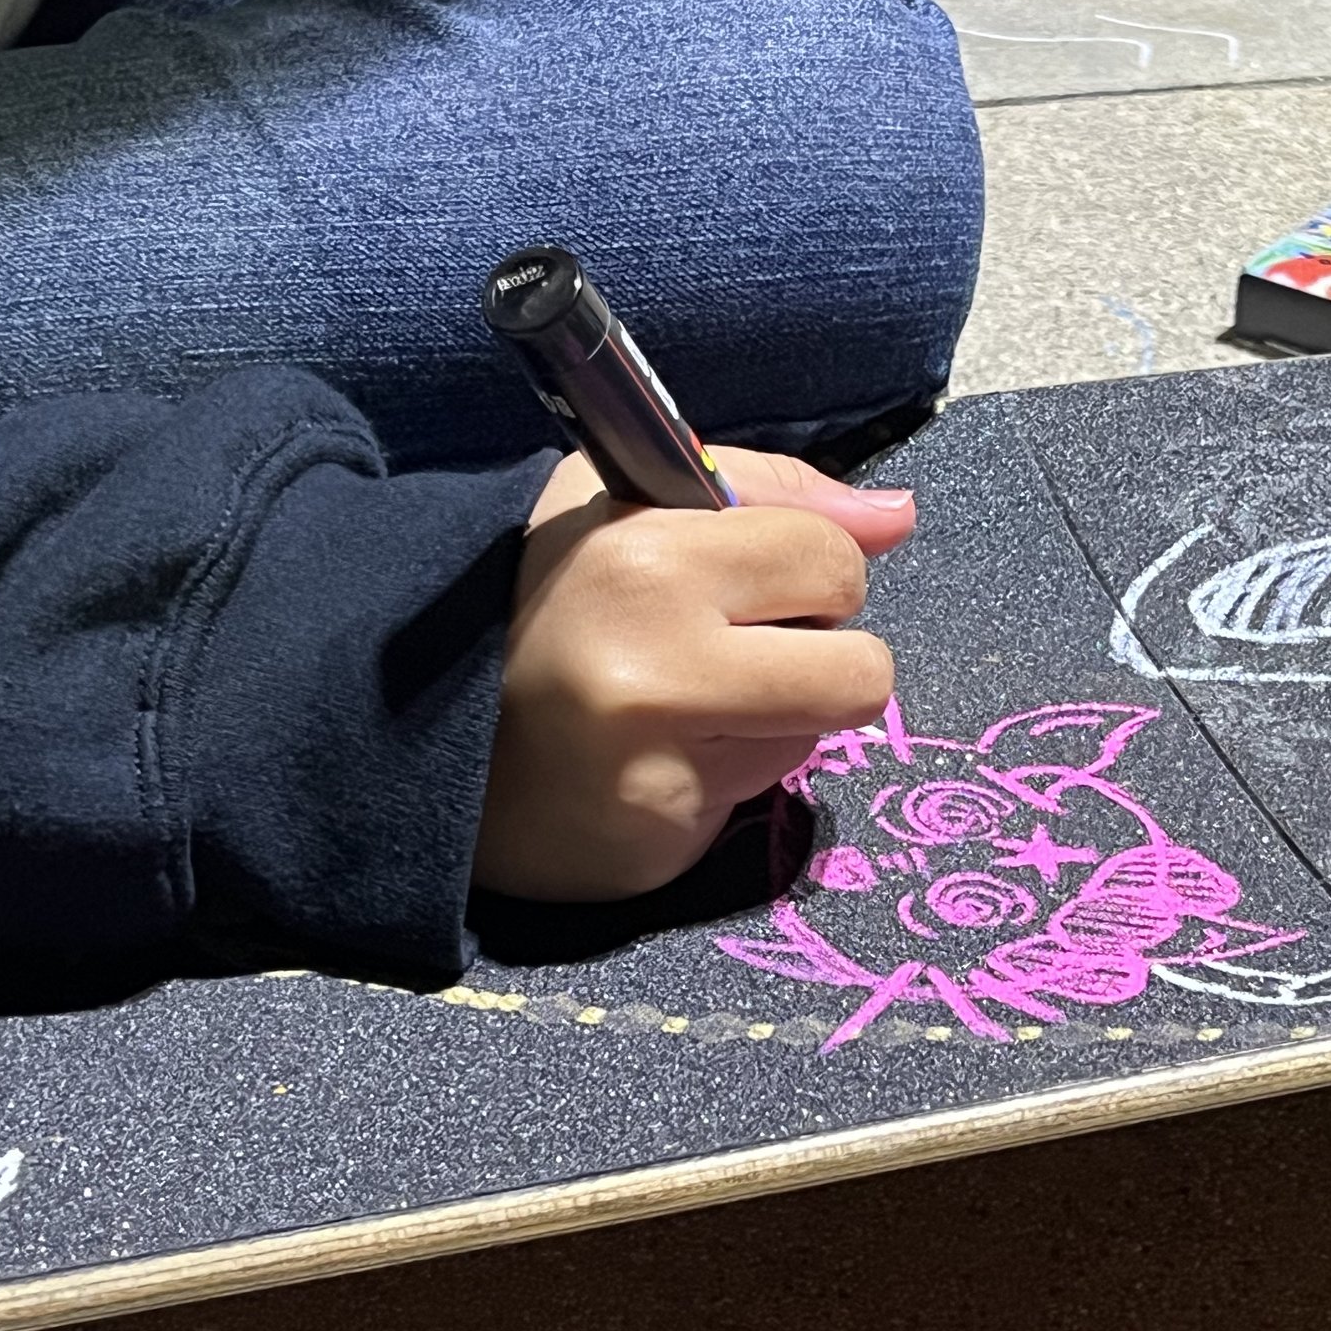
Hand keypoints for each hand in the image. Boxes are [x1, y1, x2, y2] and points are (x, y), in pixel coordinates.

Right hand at [474, 446, 915, 900]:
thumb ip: (776, 497)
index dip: (812, 571)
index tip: (755, 580)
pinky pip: (762, 791)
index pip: (831, 558)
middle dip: (823, 656)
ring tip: (686, 700)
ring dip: (777, 715)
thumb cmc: (551, 601)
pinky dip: (729, 769)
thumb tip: (898, 518)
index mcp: (647, 554)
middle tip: (742, 647)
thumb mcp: (636, 504)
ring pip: (818, 732)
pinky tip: (661, 753)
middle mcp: (655, 660)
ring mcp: (660, 760)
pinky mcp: (662, 833)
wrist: (432, 730)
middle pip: (861, 669)